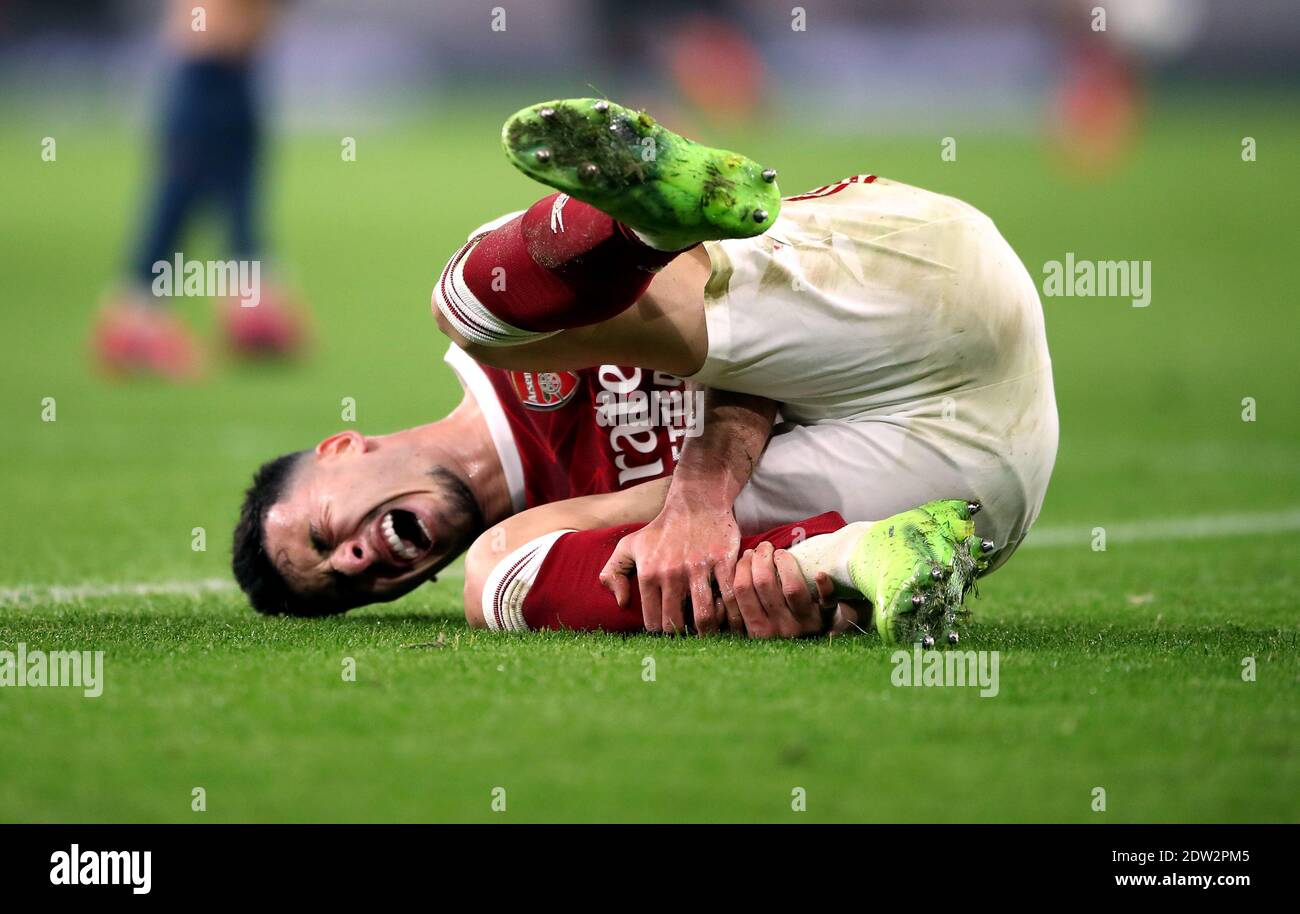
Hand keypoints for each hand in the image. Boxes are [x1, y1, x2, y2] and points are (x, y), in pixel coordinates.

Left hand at [599, 501, 740, 634]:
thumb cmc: (661, 529)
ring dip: (708, 631)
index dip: (661, 631)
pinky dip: (731, 612)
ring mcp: (698, 568)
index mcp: (648, 573)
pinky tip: (728, 614)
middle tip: (689, 635)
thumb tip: (621, 603)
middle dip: (682, 635)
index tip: (669, 630)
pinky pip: (729, 597)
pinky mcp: (723, 561)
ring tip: (709, 632)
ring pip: (705, 617)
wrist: (695, 502)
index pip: (653, 621)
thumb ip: (612, 572)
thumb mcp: (628, 545)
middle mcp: (671, 573)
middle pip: (677, 624)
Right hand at [726, 543, 835, 638]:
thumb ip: (744, 606)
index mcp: (757, 630)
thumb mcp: (759, 623)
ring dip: (784, 562)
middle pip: (764, 584)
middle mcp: (779, 629)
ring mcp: (805, 624)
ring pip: (792, 587)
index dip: (743, 567)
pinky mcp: (827, 618)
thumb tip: (726, 576)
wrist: (819, 642)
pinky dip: (823, 585)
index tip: (748, 555)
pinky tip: (820, 573)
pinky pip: (826, 600)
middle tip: (764, 548)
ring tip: (781, 553)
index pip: (742, 590)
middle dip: (761, 558)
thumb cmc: (783, 625)